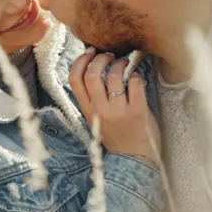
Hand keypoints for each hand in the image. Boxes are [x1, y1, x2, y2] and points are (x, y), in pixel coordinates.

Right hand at [69, 48, 160, 162]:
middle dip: (101, 58)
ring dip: (120, 63)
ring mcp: (118, 111)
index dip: (80, 61)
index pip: (74, 79)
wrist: (135, 159)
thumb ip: (92, 98)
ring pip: (113, 76)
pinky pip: (135, 83)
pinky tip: (137, 78)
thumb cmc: (117, 135)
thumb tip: (91, 68)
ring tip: (125, 64)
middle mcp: (100, 110)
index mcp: (87, 110)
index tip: (90, 52)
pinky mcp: (137, 111)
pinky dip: (136, 75)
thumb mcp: (96, 118)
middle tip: (110, 55)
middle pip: (92, 74)